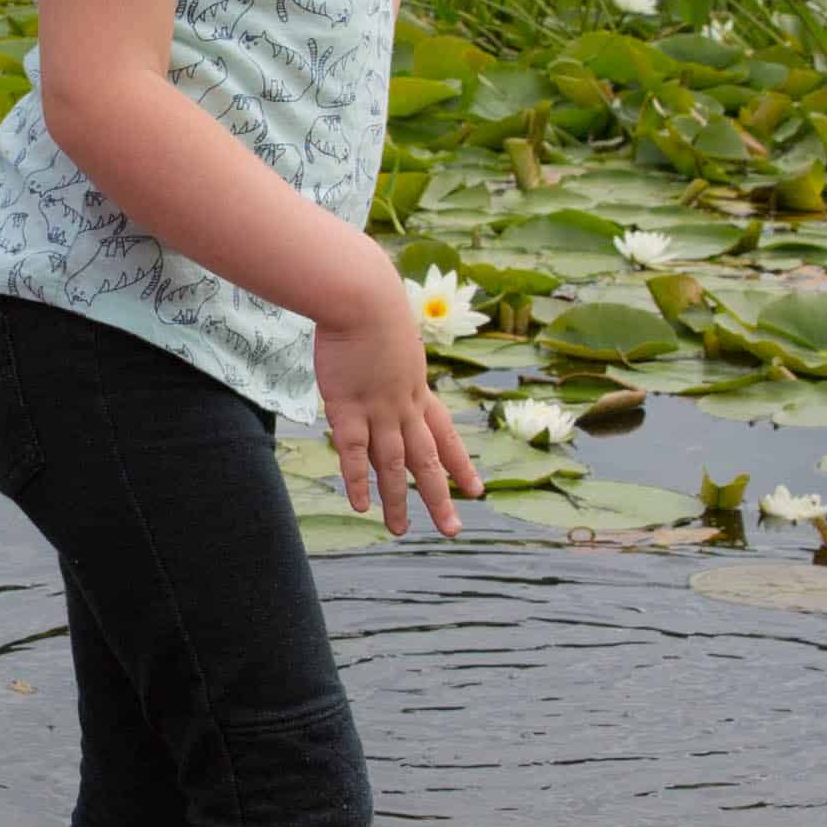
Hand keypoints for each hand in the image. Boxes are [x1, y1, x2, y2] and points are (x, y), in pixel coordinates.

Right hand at [311, 255, 475, 537]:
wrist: (362, 294)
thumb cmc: (372, 302)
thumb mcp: (392, 332)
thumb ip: (390, 352)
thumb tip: (383, 351)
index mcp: (419, 388)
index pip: (446, 435)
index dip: (461, 464)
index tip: (477, 490)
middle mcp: (405, 406)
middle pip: (427, 460)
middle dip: (441, 498)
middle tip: (453, 530)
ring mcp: (379, 409)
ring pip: (394, 465)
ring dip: (399, 501)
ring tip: (399, 531)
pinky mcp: (349, 407)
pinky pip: (356, 453)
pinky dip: (359, 481)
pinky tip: (361, 506)